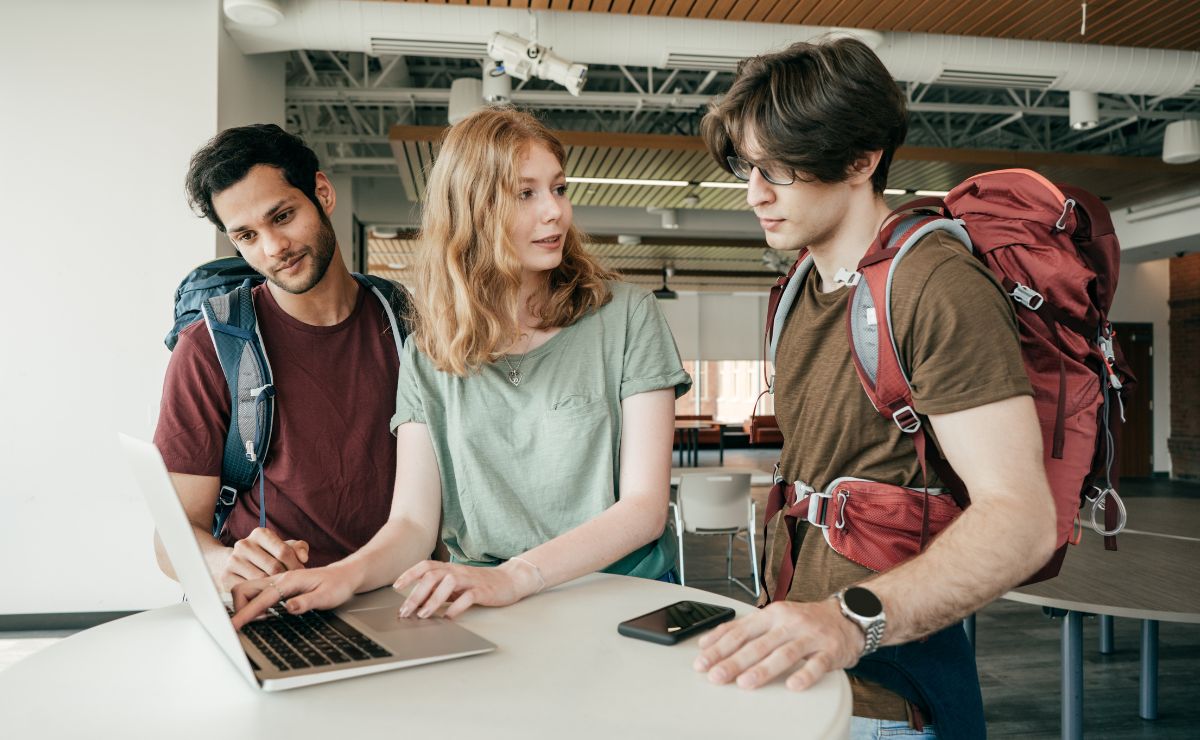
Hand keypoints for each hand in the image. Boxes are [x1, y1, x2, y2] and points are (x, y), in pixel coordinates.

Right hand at [219, 527, 309, 590]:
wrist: (235, 562)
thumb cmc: (266, 555)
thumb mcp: (283, 547)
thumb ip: (298, 548)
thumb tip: (304, 558)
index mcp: (260, 533)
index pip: (284, 551)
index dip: (295, 565)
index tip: (301, 575)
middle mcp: (244, 544)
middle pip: (273, 567)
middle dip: (287, 578)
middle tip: (294, 586)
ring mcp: (233, 561)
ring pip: (261, 579)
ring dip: (274, 587)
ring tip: (283, 590)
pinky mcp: (226, 577)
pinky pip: (248, 590)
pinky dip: (259, 595)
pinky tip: (267, 596)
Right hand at [229, 564, 359, 629]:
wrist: (345, 575)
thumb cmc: (338, 585)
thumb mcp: (327, 597)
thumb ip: (307, 602)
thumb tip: (289, 608)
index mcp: (289, 581)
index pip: (261, 598)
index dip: (246, 614)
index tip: (234, 626)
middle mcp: (280, 579)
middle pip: (245, 589)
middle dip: (239, 607)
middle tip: (245, 625)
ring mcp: (278, 582)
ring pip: (248, 590)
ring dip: (245, 606)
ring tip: (254, 622)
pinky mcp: (279, 586)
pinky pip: (257, 593)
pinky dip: (252, 605)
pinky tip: (261, 615)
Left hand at [392, 560, 539, 619]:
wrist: (509, 580)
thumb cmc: (479, 583)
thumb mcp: (456, 585)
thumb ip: (439, 589)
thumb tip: (417, 602)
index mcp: (450, 568)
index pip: (426, 566)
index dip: (410, 574)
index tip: (396, 586)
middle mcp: (458, 571)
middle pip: (432, 576)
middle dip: (416, 593)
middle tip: (405, 610)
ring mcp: (471, 580)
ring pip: (448, 583)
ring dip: (433, 600)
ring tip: (423, 615)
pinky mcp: (483, 591)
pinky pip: (468, 597)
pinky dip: (456, 608)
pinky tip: (448, 617)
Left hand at [692, 599, 864, 690]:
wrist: (847, 617)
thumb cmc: (804, 621)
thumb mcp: (773, 618)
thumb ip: (743, 629)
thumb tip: (708, 642)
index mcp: (772, 614)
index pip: (740, 630)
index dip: (719, 646)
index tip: (702, 661)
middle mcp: (789, 622)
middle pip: (758, 643)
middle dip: (734, 661)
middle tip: (716, 675)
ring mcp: (810, 636)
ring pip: (784, 653)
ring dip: (763, 669)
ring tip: (745, 683)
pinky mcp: (830, 651)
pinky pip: (817, 665)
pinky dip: (804, 675)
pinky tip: (792, 686)